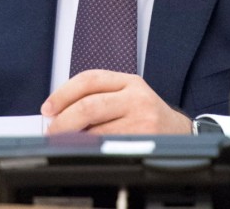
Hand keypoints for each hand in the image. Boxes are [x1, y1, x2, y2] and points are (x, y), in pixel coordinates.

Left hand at [40, 70, 191, 134]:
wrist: (181, 132)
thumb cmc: (148, 114)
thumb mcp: (128, 95)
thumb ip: (99, 96)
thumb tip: (58, 112)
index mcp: (128, 81)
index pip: (89, 79)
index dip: (63, 93)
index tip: (49, 108)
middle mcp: (136, 96)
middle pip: (89, 105)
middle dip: (64, 120)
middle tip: (52, 130)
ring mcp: (142, 119)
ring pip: (97, 129)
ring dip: (75, 138)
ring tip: (67, 141)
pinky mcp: (144, 140)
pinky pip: (108, 146)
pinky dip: (91, 148)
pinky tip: (86, 149)